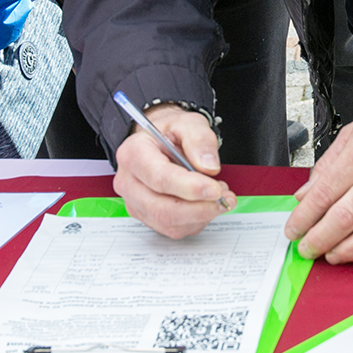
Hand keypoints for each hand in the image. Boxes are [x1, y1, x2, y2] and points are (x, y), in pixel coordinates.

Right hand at [113, 104, 234, 238]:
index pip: (159, 178)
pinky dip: (197, 220)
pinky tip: (206, 203)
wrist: (160, 142)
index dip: (190, 188)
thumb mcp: (189, 123)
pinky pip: (174, 229)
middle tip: (224, 198)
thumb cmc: (171, 133)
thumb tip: (209, 167)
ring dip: (201, 215)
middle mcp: (129, 182)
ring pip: (169, 224)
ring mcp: (136, 203)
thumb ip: (200, 140)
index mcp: (134, 154)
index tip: (215, 190)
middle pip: (162, 208)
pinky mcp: (147, 217)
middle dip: (199, 208)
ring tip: (219, 196)